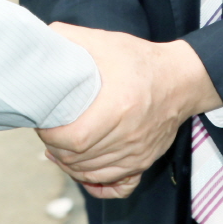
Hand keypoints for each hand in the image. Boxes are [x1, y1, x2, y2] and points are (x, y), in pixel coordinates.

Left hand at [37, 24, 221, 197]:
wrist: (181, 79)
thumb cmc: (140, 60)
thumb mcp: (104, 42)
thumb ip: (70, 38)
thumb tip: (41, 40)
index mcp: (119, 106)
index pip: (74, 138)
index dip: (51, 136)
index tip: (42, 123)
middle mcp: (130, 135)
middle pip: (79, 158)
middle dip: (55, 148)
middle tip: (47, 131)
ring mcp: (138, 153)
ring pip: (92, 173)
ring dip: (69, 164)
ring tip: (56, 147)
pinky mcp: (144, 161)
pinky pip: (115, 185)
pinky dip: (93, 181)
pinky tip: (80, 169)